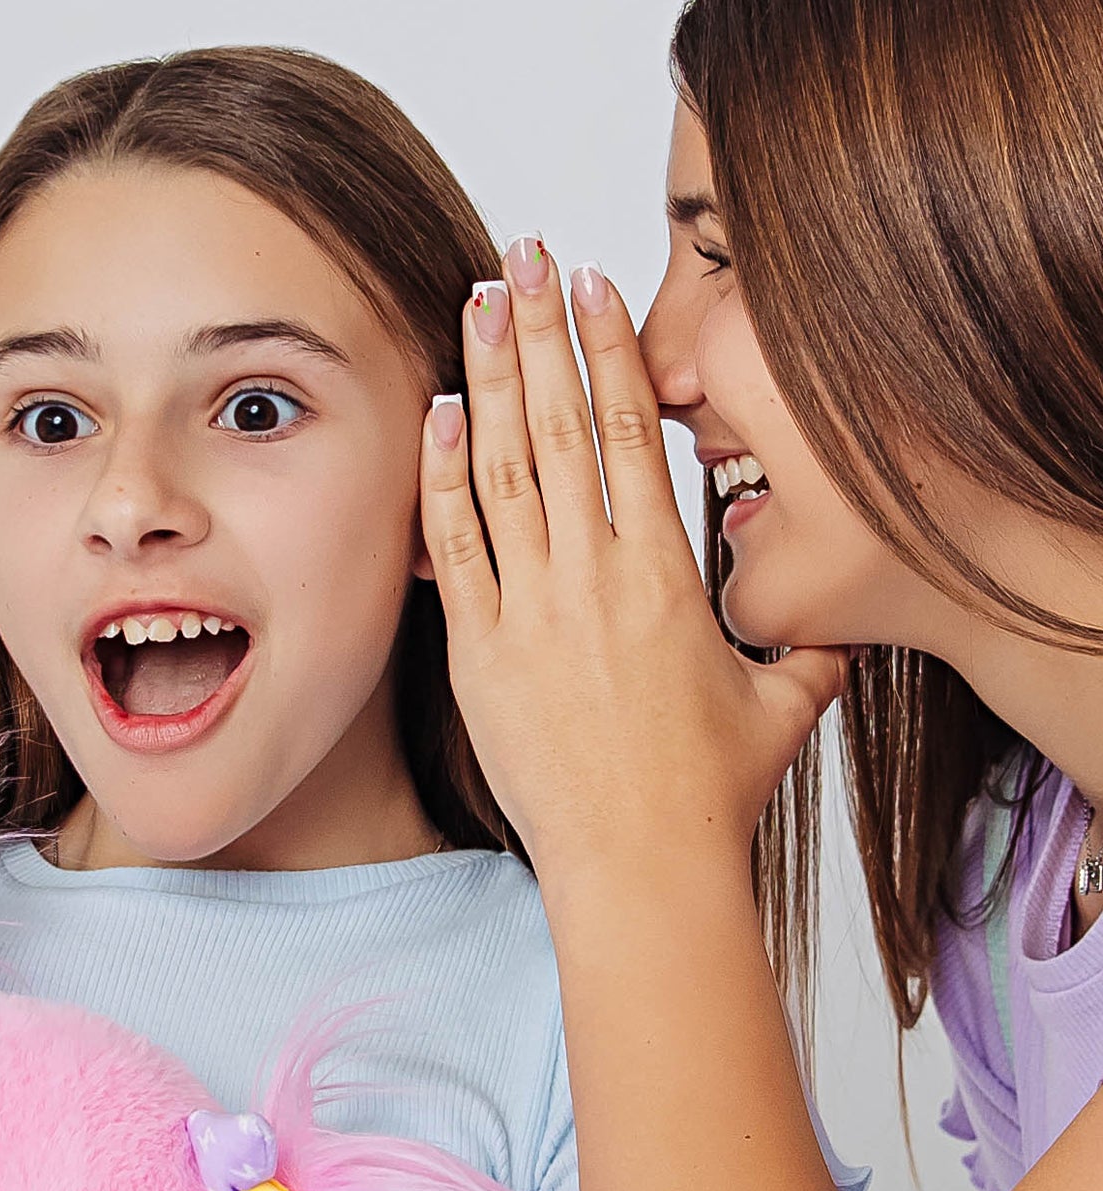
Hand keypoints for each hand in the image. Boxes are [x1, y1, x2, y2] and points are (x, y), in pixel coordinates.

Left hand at [419, 241, 844, 886]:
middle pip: (557, 426)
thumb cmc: (706, 794)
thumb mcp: (783, 704)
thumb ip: (803, 650)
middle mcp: (592, 578)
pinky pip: (453, 548)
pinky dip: (439, 479)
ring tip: (473, 303)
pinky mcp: (478, 657)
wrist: (640, 864)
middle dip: (537, 331)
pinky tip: (434, 415)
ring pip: (500, 470)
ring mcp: (528, 613)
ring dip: (484, 379)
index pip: (629, 434)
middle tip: (523, 255)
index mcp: (664, 575)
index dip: (606, 351)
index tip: (591, 287)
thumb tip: (826, 627)